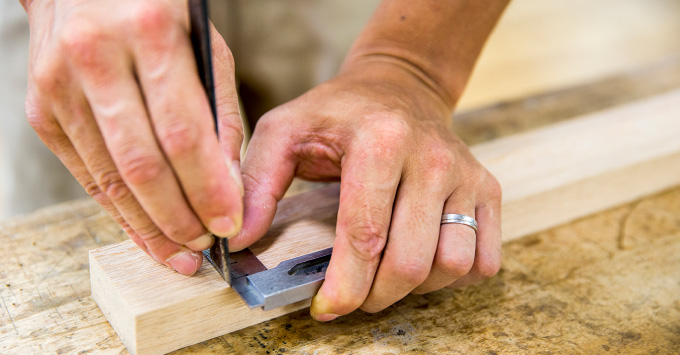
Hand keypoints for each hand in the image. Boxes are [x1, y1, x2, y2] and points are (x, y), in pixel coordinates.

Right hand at [22, 0, 243, 273]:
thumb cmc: (156, 11)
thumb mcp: (204, 46)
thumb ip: (220, 112)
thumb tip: (228, 183)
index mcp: (149, 32)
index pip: (183, 132)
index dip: (208, 188)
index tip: (229, 223)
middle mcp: (95, 58)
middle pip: (142, 164)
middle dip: (179, 218)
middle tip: (206, 247)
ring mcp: (58, 86)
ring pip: (109, 178)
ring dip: (149, 227)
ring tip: (180, 254)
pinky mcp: (40, 112)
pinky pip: (86, 175)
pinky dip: (120, 211)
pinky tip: (147, 232)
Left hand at [231, 60, 501, 319]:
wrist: (399, 87)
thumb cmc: (339, 113)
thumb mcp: (285, 130)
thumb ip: (256, 182)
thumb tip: (238, 238)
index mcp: (380, 142)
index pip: (365, 236)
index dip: (344, 287)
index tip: (325, 308)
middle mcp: (433, 159)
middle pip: (410, 262)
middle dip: (375, 296)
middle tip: (352, 295)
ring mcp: (467, 175)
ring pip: (451, 266)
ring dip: (415, 288)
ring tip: (385, 274)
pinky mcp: (488, 188)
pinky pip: (483, 259)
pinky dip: (453, 277)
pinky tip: (423, 262)